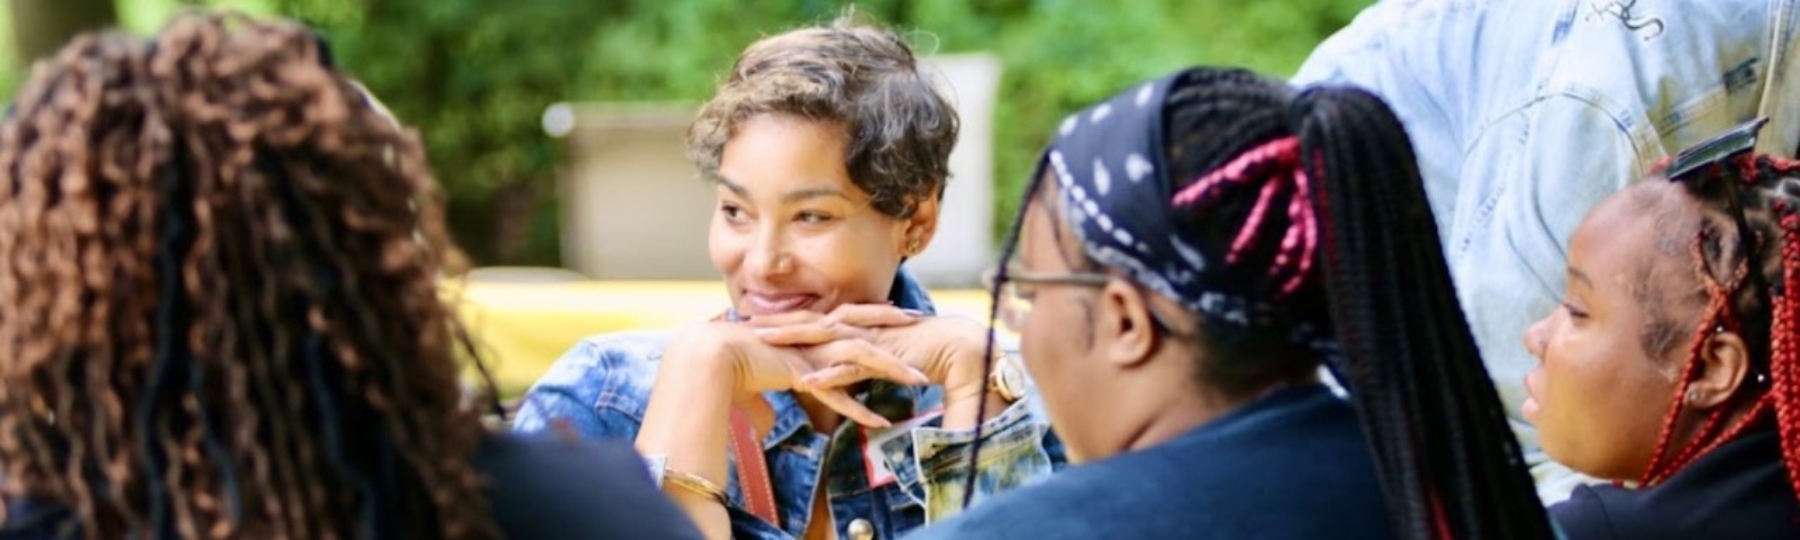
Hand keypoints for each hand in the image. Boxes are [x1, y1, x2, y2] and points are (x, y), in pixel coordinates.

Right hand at [663, 321, 925, 427]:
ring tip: (919, 381)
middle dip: (893, 325)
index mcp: (803, 331)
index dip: (871, 313)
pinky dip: (859, 409)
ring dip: (891, 369)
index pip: (845, 316)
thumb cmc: (725, 367)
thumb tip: (763, 426)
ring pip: (860, 357)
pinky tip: (880, 422)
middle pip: (862, 326)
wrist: (705, 357)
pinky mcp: (802, 373)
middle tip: (922, 324)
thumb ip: (764, 403)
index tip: (894, 312)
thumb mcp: (752, 384)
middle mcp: (810, 336)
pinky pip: (838, 392)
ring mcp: (809, 354)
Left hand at [748, 305, 998, 425]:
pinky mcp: (886, 356)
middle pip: (809, 319)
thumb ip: (855, 365)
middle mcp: (858, 327)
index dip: (781, 320)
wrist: (961, 347)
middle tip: (738, 319)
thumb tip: (835, 377)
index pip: (811, 319)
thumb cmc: (922, 353)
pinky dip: (831, 373)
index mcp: (854, 325)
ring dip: (792, 337)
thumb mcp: (878, 359)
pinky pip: (854, 366)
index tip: (750, 320)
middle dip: (774, 319)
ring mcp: (870, 339)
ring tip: (760, 339)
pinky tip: (807, 379)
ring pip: (824, 336)